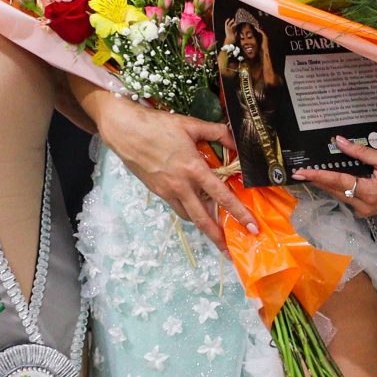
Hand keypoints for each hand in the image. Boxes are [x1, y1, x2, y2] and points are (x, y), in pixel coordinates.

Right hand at [90, 91, 251, 242]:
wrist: (124, 130)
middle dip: (218, 237)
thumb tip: (236, 139)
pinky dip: (189, 212)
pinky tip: (196, 210)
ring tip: (216, 234)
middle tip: (229, 252)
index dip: (239, 213)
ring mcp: (167, 191)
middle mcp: (181, 185)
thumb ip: (217, 132)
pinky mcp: (157, 191)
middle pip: (203, 219)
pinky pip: (177, 207)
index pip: (222, 196)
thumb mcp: (191, 125)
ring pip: (189, 216)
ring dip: (203, 226)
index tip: (251, 227)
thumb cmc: (156, 125)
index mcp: (193, 169)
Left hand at [294, 141, 376, 217]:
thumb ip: (361, 151)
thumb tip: (339, 141)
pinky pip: (345, 197)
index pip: (337, 182)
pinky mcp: (365, 210)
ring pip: (338, 195)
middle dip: (315, 181)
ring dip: (323, 185)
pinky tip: (327, 179)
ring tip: (308, 174)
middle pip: (333, 190)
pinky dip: (335, 188)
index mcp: (369, 192)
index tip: (301, 172)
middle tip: (298, 172)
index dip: (317, 176)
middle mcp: (363, 205)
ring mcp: (363, 211)